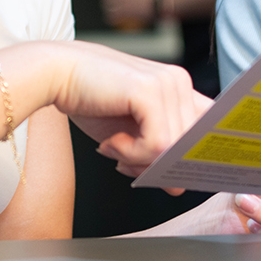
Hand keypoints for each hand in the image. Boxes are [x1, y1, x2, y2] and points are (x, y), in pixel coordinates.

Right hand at [45, 42, 210, 180]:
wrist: (55, 74)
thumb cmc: (89, 101)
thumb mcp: (129, 135)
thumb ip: (156, 156)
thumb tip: (178, 187)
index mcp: (179, 87)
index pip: (205, 131)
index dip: (189, 158)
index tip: (164, 174)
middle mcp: (179, 81)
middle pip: (189, 147)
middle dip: (155, 165)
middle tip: (123, 162)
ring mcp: (168, 84)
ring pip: (174, 149)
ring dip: (138, 159)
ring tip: (113, 148)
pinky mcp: (151, 91)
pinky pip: (158, 144)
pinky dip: (131, 153)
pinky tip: (110, 142)